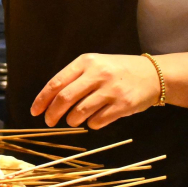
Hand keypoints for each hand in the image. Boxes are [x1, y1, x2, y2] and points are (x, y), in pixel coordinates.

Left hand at [31, 53, 161, 128]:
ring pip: (80, 112)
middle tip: (49, 122)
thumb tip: (49, 101)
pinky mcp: (123, 105)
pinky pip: (97, 121)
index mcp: (86, 62)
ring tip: (73, 120)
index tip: (35, 111)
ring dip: (72, 120)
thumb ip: (74, 78)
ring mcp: (111, 90)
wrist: (153, 75)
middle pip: (65, 99)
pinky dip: (91, 124)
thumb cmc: (117, 71)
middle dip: (52, 114)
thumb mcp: (95, 65)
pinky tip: (93, 120)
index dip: (42, 99)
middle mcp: (97, 74)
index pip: (56, 83)